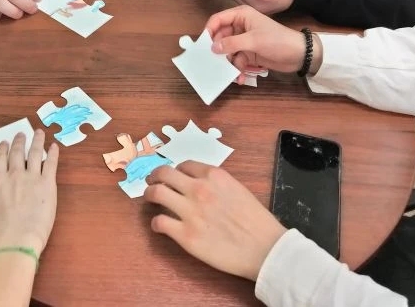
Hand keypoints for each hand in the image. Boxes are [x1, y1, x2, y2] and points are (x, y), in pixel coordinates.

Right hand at [0, 130, 59, 254]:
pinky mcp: (48, 184)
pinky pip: (51, 164)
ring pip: (35, 154)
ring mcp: (33, 178)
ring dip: (37, 142)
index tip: (4, 142)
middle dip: (19, 142)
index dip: (2, 149)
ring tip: (39, 133)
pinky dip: (53, 154)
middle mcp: (15, 175)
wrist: (17, 240)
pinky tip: (55, 147)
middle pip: (17, 153)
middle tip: (21, 134)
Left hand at [144, 162, 285, 281]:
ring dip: (149, 194)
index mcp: (214, 176)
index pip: (184, 165)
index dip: (176, 170)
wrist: (265, 249)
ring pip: (156, 193)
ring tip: (150, 199)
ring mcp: (190, 212)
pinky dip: (156, 223)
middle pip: (164, 173)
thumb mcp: (238, 190)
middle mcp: (199, 189)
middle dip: (155, 176)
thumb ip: (217, 185)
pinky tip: (159, 226)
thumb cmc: (257, 222)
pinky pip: (159, 222)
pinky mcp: (185, 235)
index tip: (174, 177)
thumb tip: (201, 185)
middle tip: (151, 182)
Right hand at [205, 4, 322, 73]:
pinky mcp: (248, 53)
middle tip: (213, 63)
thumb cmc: (276, 40)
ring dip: (228, 63)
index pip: (218, 19)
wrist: (298, 54)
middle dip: (218, 51)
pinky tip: (240, 78)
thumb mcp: (253, 41)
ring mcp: (244, 40)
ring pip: (227, 51)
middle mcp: (240, 26)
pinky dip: (237, 69)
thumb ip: (231, 43)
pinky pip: (236, 61)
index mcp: (241, 15)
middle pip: (220, 37)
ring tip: (230, 74)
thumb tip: (212, 48)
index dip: (209, 31)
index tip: (203, 45)